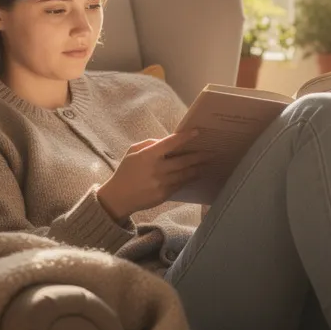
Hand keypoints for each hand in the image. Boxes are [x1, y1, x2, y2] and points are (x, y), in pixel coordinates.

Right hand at [96, 130, 213, 222]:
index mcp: (148, 155)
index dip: (185, 137)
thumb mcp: (132, 152)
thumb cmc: (126, 171)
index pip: (170, 143)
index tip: (197, 132)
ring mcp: (161, 183)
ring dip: (198, 168)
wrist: (119, 197)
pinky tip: (196, 174)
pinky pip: (181, 184)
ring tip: (207, 163)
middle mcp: (157, 169)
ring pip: (185, 174)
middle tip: (212, 152)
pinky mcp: (164, 194)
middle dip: (199, 156)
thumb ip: (150, 144)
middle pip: (183, 160)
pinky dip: (190, 179)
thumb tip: (167, 141)